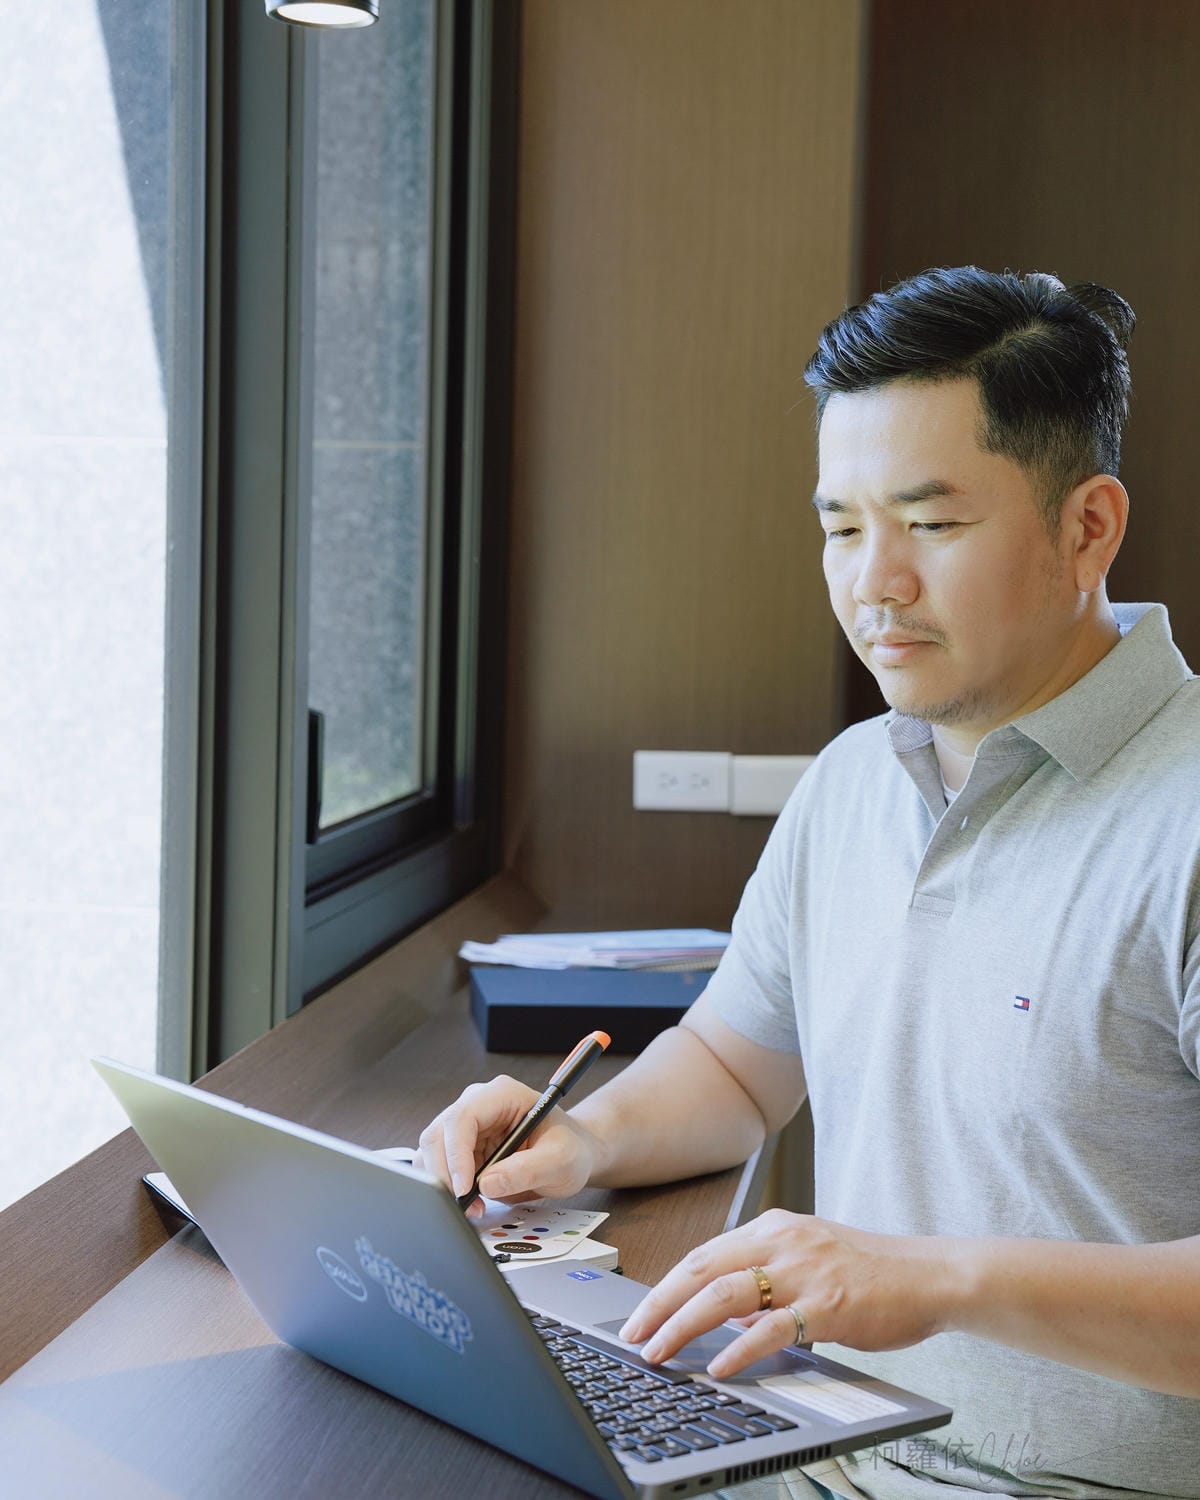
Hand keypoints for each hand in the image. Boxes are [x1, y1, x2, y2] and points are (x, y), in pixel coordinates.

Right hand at [414, 1074, 602, 1215]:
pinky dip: (446, 1186)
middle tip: (466, 1205)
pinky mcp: (462, 1147)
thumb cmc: (570, 1148)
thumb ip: (527, 1170)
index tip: (465, 1187)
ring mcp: (467, 1125)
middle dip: (445, 1173)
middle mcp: (479, 1104)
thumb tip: (487, 1184)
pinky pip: (438, 1165)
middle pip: (439, 1134)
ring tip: (473, 1206)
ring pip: (431, 1151)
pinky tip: (469, 1201)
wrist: (572, 1155)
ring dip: (444, 1182)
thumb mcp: (560, 1160)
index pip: (463, 1117)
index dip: (456, 1153)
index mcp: (502, 1094)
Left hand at [617, 1208, 953, 1378]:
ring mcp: (804, 1270)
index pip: (702, 1254)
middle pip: (701, 1268)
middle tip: (633, 1336)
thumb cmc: (870, 1271)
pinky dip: (741, 1349)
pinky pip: (773, 1327)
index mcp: (773, 1227)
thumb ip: (764, 1280)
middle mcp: (782, 1241)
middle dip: (659, 1304)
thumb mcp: (807, 1260)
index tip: (639, 1316)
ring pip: (725, 1293)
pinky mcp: (829, 1303)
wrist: (929, 1274)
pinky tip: (721, 1367)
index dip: (665, 1286)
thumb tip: (720, 1312)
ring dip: (684, 1325)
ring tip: (660, 1352)